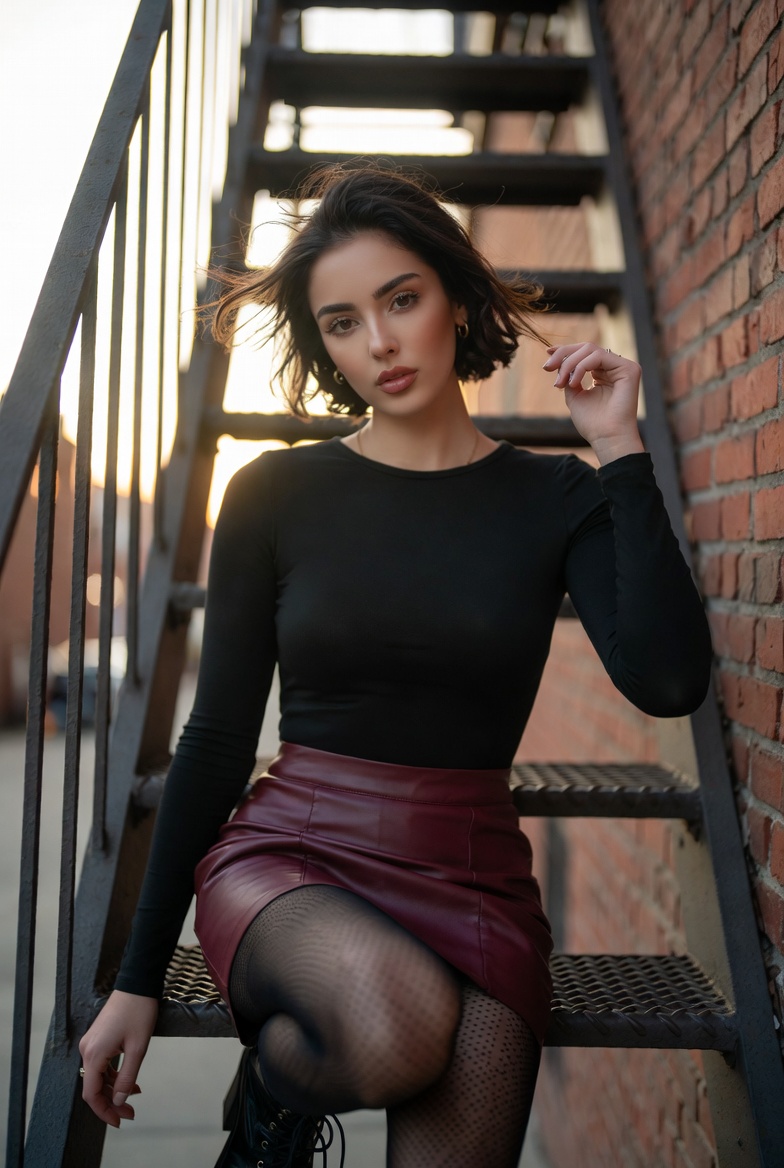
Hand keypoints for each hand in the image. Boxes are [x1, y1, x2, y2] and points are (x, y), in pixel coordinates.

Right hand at [78, 990, 157, 1126]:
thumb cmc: (138, 1012)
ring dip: (114, 1089)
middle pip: (94, 1087)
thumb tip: (119, 1101)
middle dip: (112, 1102)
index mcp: (93, 1054)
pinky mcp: (98, 1038)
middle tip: (130, 1113)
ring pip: (99, 1076)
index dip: (104, 1112)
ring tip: (134, 1096)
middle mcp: (87, 1050)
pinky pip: (102, 1064)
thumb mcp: (137, 1048)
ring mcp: (91, 1043)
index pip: (91, 1094)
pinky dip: (114, 1075)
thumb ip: (126, 1077)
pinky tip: (130, 1080)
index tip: (119, 1121)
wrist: (137, 983)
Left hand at [543, 342, 644, 464]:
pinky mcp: (629, 369)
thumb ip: (569, 377)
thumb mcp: (574, 396)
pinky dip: (582, 367)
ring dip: (570, 364)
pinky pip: (599, 356)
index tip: (547, 353)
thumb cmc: (592, 423)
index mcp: (603, 373)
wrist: (606, 438)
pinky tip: (574, 383)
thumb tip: (558, 361)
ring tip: (561, 383)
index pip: (584, 353)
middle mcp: (613, 368)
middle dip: (563, 355)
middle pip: (586, 347)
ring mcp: (622, 367)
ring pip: (590, 350)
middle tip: (547, 368)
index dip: (565, 350)